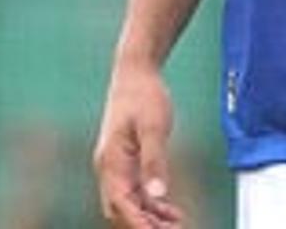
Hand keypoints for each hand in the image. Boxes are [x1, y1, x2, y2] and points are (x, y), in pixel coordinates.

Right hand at [93, 60, 185, 228]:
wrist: (135, 72)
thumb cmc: (143, 95)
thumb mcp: (153, 127)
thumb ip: (155, 161)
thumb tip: (157, 195)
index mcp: (111, 161)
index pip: (122, 204)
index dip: (139, 224)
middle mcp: (109, 167)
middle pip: (122, 209)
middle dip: (143, 225)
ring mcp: (116, 165)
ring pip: (129, 203)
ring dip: (149, 218)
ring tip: (176, 226)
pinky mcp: (126, 161)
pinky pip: (135, 191)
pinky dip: (151, 204)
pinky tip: (170, 212)